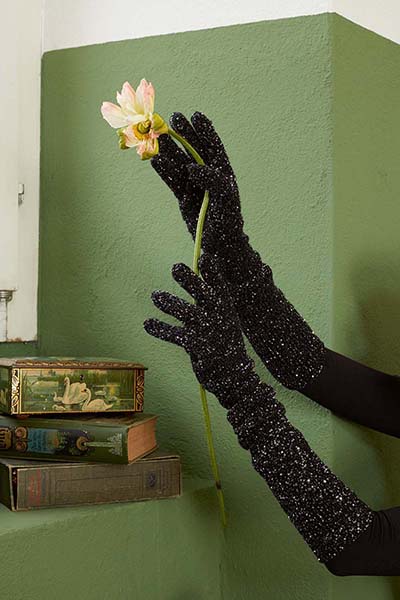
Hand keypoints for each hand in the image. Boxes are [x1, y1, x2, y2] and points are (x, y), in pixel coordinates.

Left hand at [143, 255, 256, 407]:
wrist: (235, 378)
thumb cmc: (225, 344)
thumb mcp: (223, 320)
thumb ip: (210, 301)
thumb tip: (199, 278)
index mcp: (227, 309)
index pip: (221, 286)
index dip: (213, 272)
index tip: (205, 258)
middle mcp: (220, 318)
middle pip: (204, 294)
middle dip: (190, 280)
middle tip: (176, 267)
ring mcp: (209, 332)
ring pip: (186, 312)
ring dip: (169, 303)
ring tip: (155, 295)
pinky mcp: (198, 347)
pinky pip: (175, 334)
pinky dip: (160, 328)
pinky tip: (148, 323)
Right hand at [152, 113, 251, 264]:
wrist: (220, 246)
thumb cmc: (227, 221)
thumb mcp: (224, 198)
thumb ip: (212, 179)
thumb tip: (193, 166)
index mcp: (223, 172)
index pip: (213, 146)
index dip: (204, 130)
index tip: (196, 115)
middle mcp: (208, 176)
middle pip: (193, 150)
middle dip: (184, 134)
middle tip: (173, 117)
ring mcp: (194, 186)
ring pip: (179, 163)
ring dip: (169, 150)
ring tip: (157, 137)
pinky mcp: (184, 198)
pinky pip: (172, 180)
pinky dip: (164, 170)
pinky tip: (155, 160)